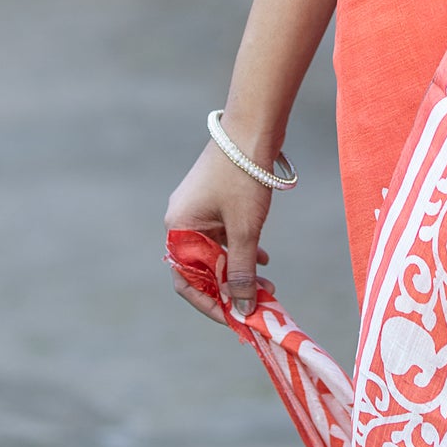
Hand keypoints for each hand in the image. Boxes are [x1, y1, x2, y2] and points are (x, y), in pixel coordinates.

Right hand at [165, 139, 274, 323]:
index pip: (187, 281)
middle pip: (202, 268)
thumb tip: (243, 308)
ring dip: (239, 269)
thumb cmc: (244, 178)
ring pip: (215, 252)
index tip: (236, 319)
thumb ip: (242, 271)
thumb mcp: (245, 230)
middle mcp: (181, 220)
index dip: (211, 304)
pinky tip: (264, 257)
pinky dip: (241, 248)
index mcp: (178, 228)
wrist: (253, 127)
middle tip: (259, 302)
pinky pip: (223, 234)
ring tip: (268, 284)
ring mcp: (196, 208)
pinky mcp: (213, 199)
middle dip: (230, 288)